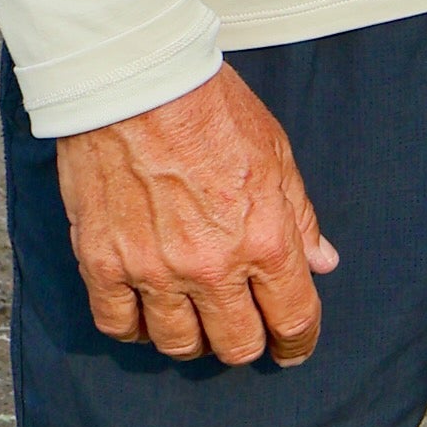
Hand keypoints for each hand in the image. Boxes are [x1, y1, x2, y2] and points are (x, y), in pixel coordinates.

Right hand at [56, 63, 337, 367]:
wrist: (138, 80)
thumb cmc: (211, 106)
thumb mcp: (276, 151)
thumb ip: (300, 215)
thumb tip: (321, 261)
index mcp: (264, 237)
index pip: (292, 318)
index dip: (298, 341)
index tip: (294, 346)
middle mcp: (211, 266)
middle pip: (236, 346)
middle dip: (249, 341)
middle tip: (246, 327)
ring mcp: (154, 270)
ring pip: (180, 345)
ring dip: (194, 338)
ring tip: (197, 317)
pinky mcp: (104, 264)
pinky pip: (121, 327)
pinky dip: (137, 327)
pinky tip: (147, 310)